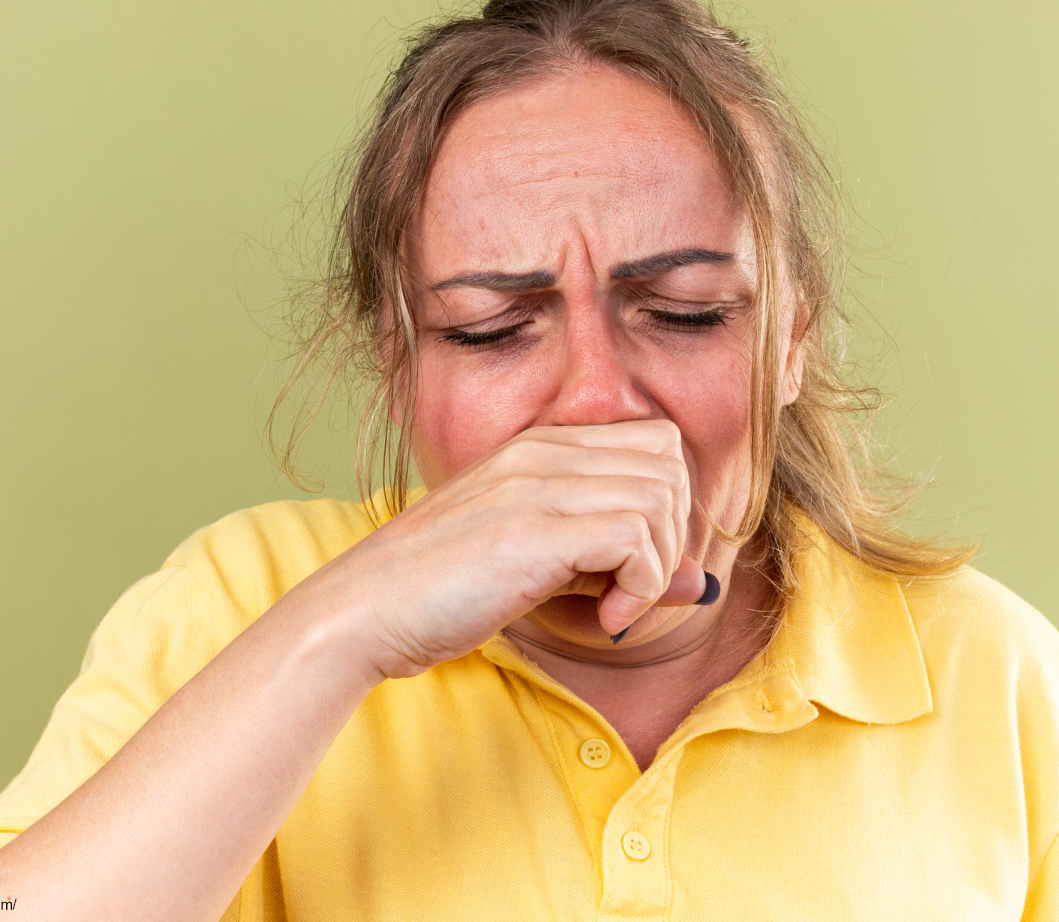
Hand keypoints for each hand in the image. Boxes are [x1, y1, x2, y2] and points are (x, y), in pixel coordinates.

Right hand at [323, 419, 708, 679]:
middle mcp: (541, 453)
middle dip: (674, 530)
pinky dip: (639, 585)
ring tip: (615, 604)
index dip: (666, 505)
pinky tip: (606, 616)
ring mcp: (535, 486)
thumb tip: (696, 582)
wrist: (361, 612)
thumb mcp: (538, 565)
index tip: (638, 565)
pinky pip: (636, 537)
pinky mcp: (534, 530)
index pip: (653, 442)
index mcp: (537, 449)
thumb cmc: (440, 595)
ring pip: (663, 495)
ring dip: (657, 563)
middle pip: (669, 460)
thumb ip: (611, 560)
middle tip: (635, 586)